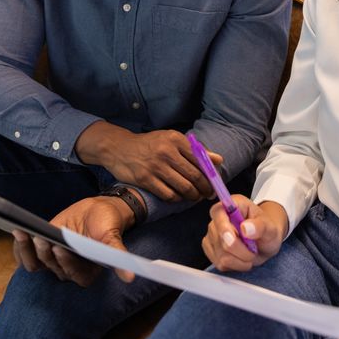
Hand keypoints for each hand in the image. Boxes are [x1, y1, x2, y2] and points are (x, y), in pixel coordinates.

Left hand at [10, 195, 136, 286]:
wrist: (97, 211)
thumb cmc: (107, 224)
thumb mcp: (112, 236)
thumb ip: (117, 255)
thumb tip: (130, 277)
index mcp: (87, 272)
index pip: (73, 274)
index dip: (65, 263)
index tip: (60, 248)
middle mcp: (68, 271)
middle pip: (51, 268)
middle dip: (44, 253)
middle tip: (39, 237)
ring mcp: (53, 261)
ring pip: (35, 264)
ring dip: (27, 251)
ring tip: (22, 233)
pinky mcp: (42, 250)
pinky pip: (26, 255)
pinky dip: (20, 246)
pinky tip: (17, 233)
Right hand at [75, 122, 222, 201]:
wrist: (119, 148)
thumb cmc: (150, 145)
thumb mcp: (171, 140)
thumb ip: (195, 150)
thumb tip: (219, 159)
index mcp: (176, 139)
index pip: (201, 160)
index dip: (210, 175)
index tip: (214, 183)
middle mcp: (166, 152)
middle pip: (194, 176)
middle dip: (204, 189)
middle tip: (207, 194)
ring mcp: (156, 166)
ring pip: (184, 188)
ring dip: (192, 196)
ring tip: (194, 197)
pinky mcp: (146, 179)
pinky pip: (169, 195)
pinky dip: (177, 199)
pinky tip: (178, 197)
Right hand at [202, 197, 287, 272]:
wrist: (265, 243)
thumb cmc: (266, 231)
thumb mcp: (270, 228)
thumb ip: (260, 226)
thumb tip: (246, 228)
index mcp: (232, 204)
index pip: (218, 212)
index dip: (223, 227)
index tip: (234, 237)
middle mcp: (219, 218)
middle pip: (221, 239)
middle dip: (240, 250)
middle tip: (253, 249)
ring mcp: (213, 234)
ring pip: (221, 255)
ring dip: (240, 259)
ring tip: (249, 253)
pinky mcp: (211, 250)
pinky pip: (220, 263)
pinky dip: (235, 265)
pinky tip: (241, 258)